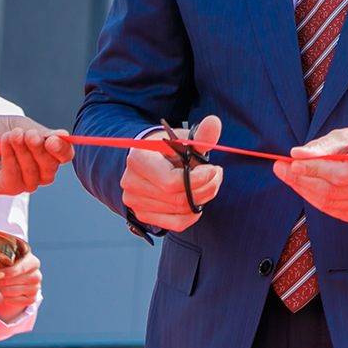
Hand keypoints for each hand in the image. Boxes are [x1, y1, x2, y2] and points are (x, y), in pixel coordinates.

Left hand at [0, 117, 73, 194]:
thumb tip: (64, 138)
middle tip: (28, 135)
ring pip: (35, 174)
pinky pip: (16, 178)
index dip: (62, 149)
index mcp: (45, 152)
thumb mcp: (20, 125)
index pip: (64, 155)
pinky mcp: (6, 188)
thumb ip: (42, 133)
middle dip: (40, 150)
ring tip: (11, 136)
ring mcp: (23, 180)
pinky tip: (3, 145)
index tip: (53, 139)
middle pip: (51, 166)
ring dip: (24, 153)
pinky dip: (11, 160)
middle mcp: (37, 169)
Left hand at [0, 249, 40, 319]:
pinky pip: (12, 301)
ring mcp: (35, 288)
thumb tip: (1, 256)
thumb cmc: (10, 268)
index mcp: (33, 262)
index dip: (8, 272)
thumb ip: (4, 259)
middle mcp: (36, 275)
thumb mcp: (6, 261)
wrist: (17, 280)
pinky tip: (6, 293)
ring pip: (10, 292)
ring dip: (0, 289)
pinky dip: (5, 298)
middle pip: (13, 281)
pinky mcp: (31, 299)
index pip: (21, 268)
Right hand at [121, 115, 222, 231]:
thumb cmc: (170, 148)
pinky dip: (192, 215)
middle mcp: (131, 182)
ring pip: (179, 211)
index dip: (200, 179)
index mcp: (139, 159)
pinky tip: (198, 201)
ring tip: (208, 183)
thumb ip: (202, 135)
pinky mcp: (142, 214)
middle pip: (178, 198)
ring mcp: (134, 201)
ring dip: (202, 199)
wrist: (151, 158)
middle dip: (206, 188)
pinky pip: (175, 224)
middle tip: (217, 176)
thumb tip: (214, 122)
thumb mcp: (185, 139)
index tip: (215, 169)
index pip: (172, 182)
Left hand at [273, 126, 347, 224]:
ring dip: (305, 190)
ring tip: (290, 175)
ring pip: (330, 203)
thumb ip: (323, 145)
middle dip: (302, 180)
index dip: (314, 169)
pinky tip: (306, 187)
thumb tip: (297, 154)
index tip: (291, 162)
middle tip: (281, 168)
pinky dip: (316, 199)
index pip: (341, 172)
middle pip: (333, 190)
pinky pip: (334, 211)